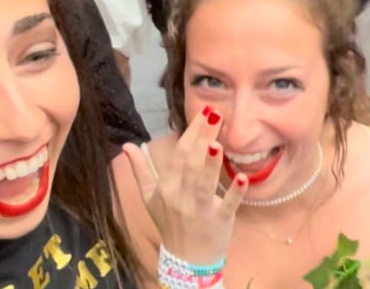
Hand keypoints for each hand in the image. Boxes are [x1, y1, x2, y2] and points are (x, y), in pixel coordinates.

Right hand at [123, 107, 245, 264]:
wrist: (186, 258)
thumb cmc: (170, 223)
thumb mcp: (150, 197)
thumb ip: (141, 170)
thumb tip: (126, 146)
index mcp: (166, 187)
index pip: (178, 155)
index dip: (191, 132)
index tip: (203, 112)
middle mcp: (181, 196)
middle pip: (190, 163)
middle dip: (203, 137)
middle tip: (215, 113)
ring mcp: (200, 209)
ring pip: (203, 183)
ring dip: (210, 163)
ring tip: (216, 142)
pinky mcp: (219, 220)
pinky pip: (227, 205)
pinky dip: (235, 192)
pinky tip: (243, 177)